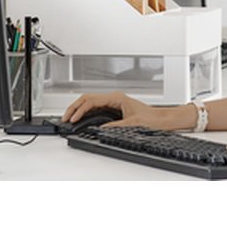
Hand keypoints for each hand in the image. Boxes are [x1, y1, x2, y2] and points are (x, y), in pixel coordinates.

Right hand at [61, 92, 177, 129]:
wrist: (162, 120)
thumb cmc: (152, 119)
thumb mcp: (132, 124)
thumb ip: (115, 126)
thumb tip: (99, 129)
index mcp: (117, 97)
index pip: (92, 100)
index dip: (80, 109)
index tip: (72, 119)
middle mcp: (114, 98)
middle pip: (88, 99)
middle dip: (74, 108)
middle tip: (64, 118)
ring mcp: (113, 102)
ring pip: (90, 103)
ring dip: (78, 110)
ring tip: (69, 119)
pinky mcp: (113, 109)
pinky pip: (95, 108)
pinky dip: (85, 113)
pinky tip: (80, 119)